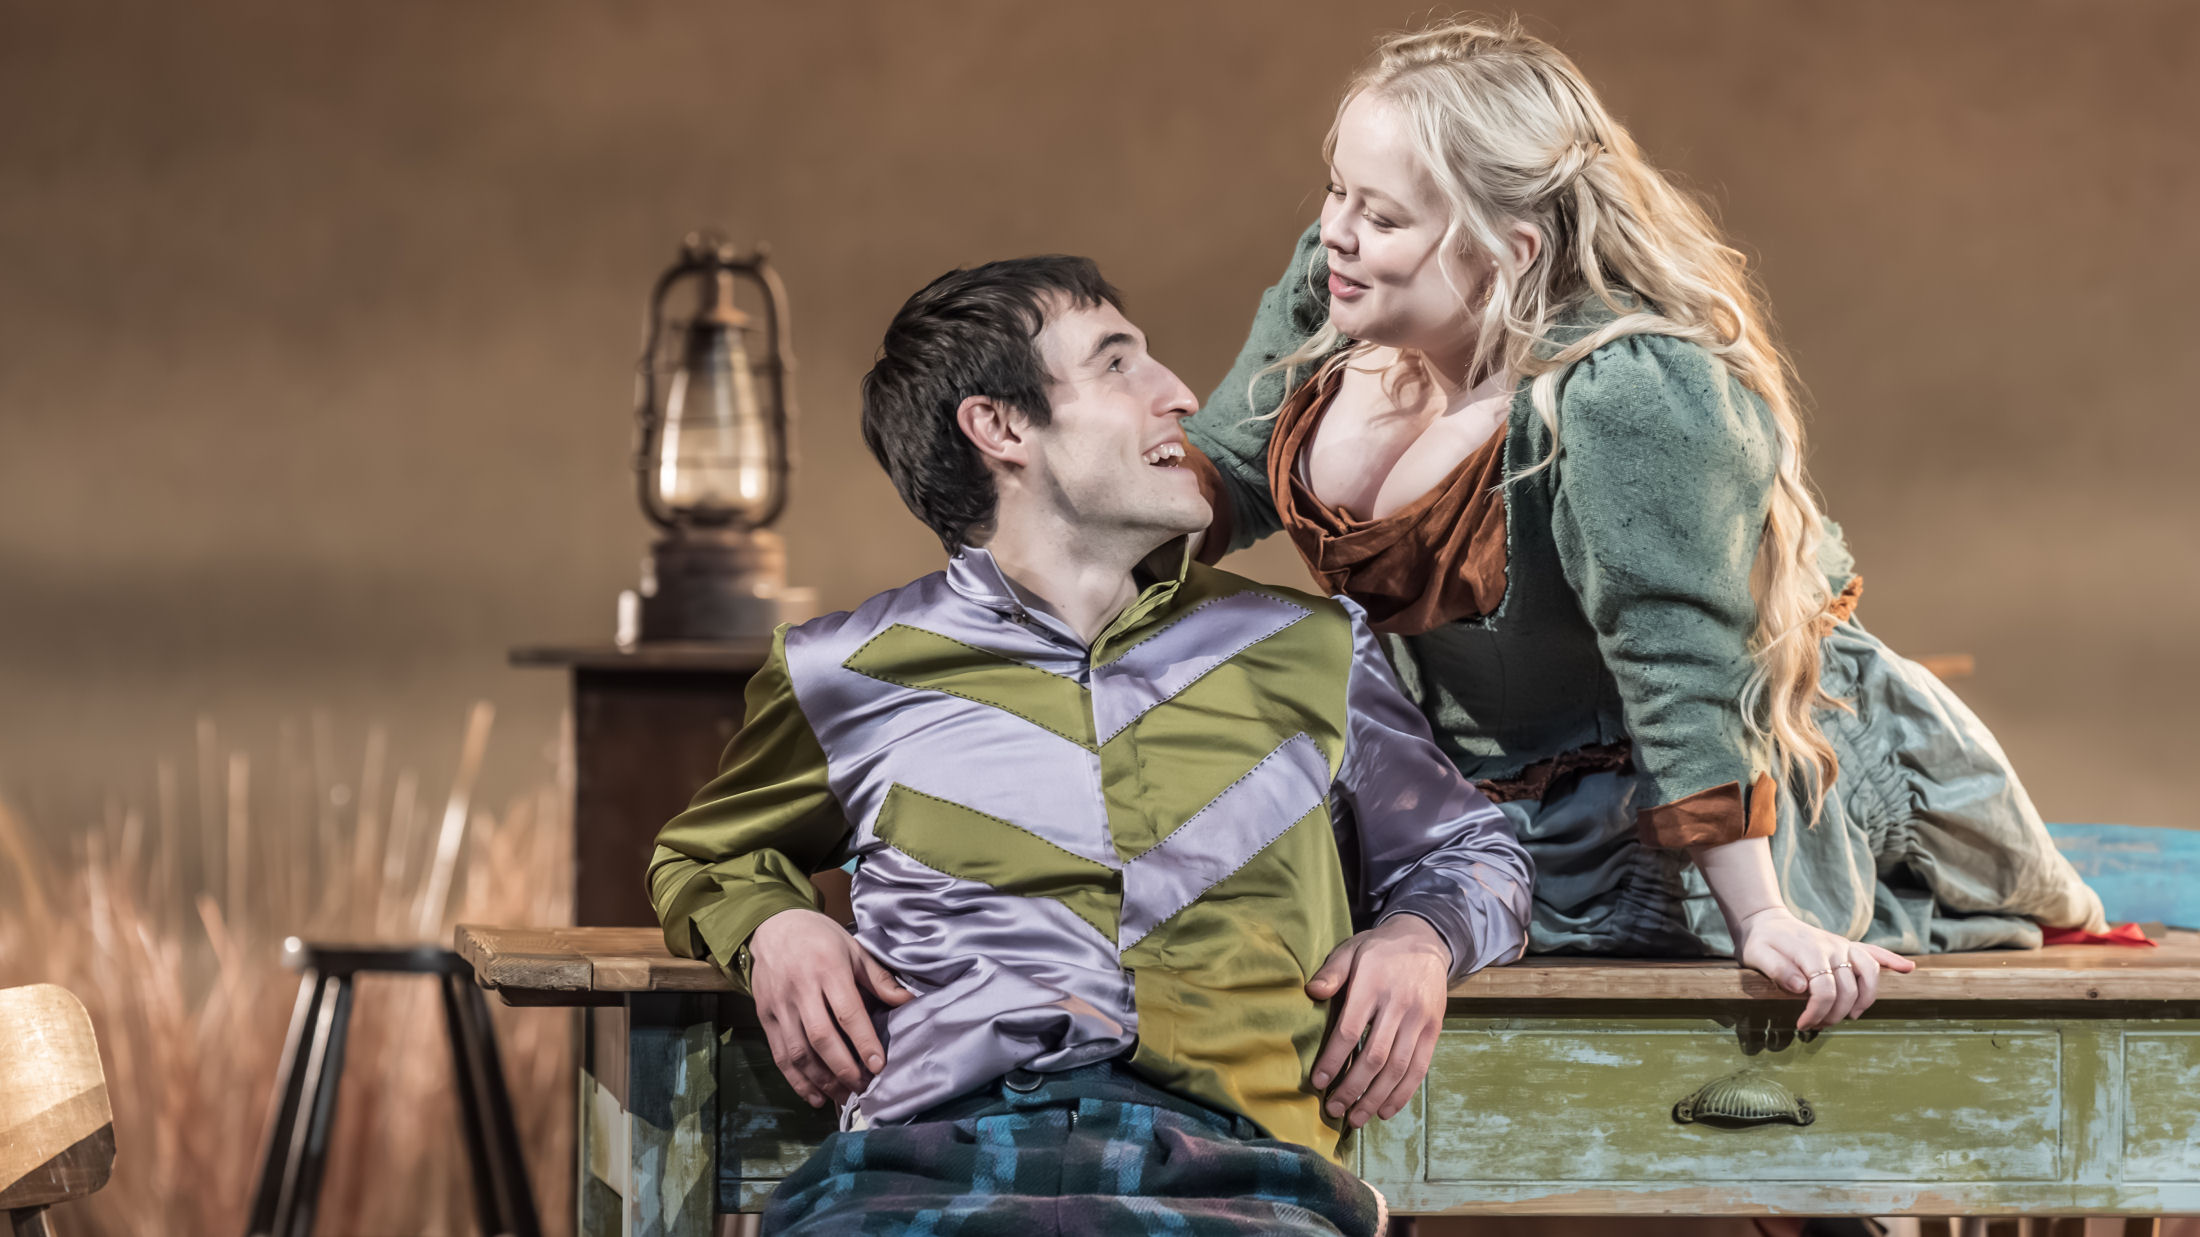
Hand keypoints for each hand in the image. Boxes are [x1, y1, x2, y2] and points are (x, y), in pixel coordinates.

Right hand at [748, 908, 912, 1106]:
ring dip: (822, 1080)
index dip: (864, 1042)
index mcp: (827, 969)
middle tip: (864, 1087)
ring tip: (844, 1096)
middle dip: (844, 1068)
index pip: (847, 1012)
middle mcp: (800, 989)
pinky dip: (797, 1080)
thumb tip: (909, 1002)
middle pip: (822, 1037)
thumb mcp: (854, 949)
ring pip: (799, 1051)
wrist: (772, 925)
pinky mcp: (764, 1017)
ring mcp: (779, 1005)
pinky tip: (816, 1096)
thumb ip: (879, 979)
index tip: (879, 1066)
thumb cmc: (820, 938)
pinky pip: (780, 1055)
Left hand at [1305, 914, 1451, 1127]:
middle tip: (1334, 1109)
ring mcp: (1419, 1019)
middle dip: (1353, 1088)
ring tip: (1357, 1118)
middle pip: (1375, 1056)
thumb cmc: (1378, 950)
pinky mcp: (1434, 1029)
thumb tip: (1311, 991)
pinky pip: (1419, 1067)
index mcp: (1373, 985)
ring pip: (1398, 1067)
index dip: (1334, 1059)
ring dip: (1376, 1097)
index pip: (1350, 1030)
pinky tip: (1386, 1110)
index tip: (1318, 1082)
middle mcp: (1398, 1005)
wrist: (1425, 941)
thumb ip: (1332, 972)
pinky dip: (1403, 1093)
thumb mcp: (1351, 950)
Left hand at [1733, 907, 1914, 1029]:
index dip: (1817, 1012)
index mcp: (1810, 951)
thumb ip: (1777, 970)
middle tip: (1817, 1025)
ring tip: (1851, 1016)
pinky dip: (1892, 960)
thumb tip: (1802, 987)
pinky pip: (1875, 952)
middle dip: (1836, 1014)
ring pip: (1869, 973)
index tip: (1803, 1024)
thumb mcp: (1757, 956)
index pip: (1825, 989)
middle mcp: (1833, 947)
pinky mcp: (1847, 946)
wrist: (1766, 922)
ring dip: (1865, 999)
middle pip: (1848, 988)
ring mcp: (1843, 946)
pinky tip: (1908, 969)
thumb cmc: (1760, 943)